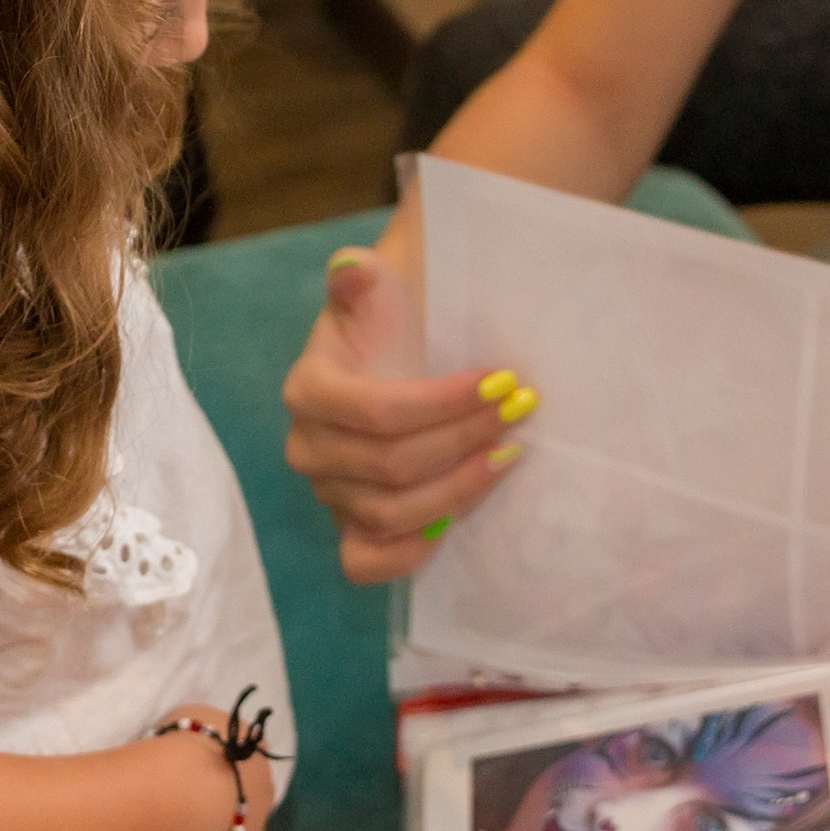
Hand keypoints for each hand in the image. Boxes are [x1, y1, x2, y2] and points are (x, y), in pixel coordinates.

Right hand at [158, 704, 278, 830]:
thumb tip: (203, 739)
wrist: (183, 790)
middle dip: (222, 805)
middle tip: (184, 804)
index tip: (194, 770)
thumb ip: (206, 731)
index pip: (249, 766)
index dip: (223, 770)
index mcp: (258, 760)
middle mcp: (263, 799)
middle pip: (247, 804)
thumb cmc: (189, 745)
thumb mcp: (196, 717)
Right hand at [281, 247, 534, 584]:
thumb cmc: (392, 320)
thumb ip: (359, 277)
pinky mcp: (350, 527)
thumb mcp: (378, 289)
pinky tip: (454, 526)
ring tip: (508, 456)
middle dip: (465, 440)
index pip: (380, 413)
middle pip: (393, 466)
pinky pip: (365, 562)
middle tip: (520, 413)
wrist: (397, 351)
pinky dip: (407, 555)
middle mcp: (309, 448)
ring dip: (458, 490)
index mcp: (309, 391)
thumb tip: (351, 268)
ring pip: (391, 514)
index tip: (502, 382)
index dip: (445, 405)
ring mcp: (329, 493)